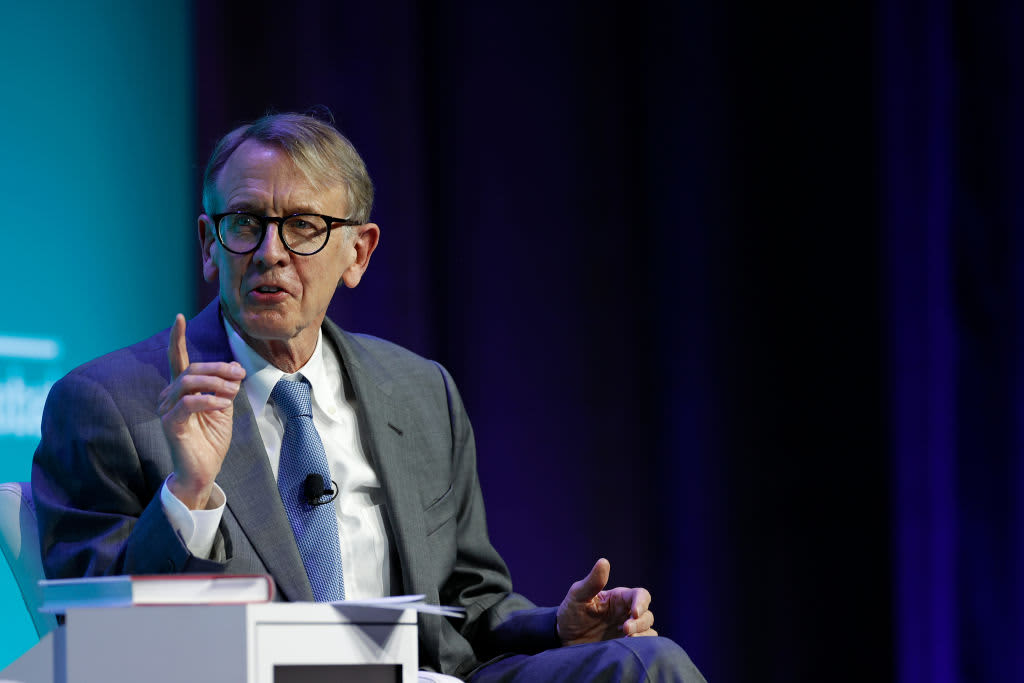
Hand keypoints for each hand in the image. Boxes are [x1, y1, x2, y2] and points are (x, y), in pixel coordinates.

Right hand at [157, 314, 244, 509]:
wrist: (204, 470)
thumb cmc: (211, 439)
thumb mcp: (223, 407)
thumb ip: (225, 386)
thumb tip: (234, 367)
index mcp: (181, 390)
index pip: (177, 359)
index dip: (176, 338)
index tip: (178, 316)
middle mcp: (169, 396)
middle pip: (192, 369)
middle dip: (219, 368)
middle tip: (240, 375)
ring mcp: (166, 409)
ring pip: (190, 382)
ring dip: (216, 382)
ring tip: (234, 391)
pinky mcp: (170, 423)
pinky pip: (189, 402)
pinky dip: (209, 400)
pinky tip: (223, 404)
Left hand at [556, 558, 656, 645]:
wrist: (563, 638)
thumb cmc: (570, 613)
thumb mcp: (578, 596)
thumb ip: (592, 582)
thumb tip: (604, 561)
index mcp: (618, 598)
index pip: (640, 595)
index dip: (642, 602)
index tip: (634, 612)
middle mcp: (625, 612)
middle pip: (646, 614)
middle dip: (640, 622)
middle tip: (625, 630)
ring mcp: (626, 629)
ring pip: (648, 629)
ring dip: (642, 634)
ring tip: (627, 639)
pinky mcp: (625, 645)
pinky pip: (644, 644)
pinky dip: (642, 644)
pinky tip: (627, 646)